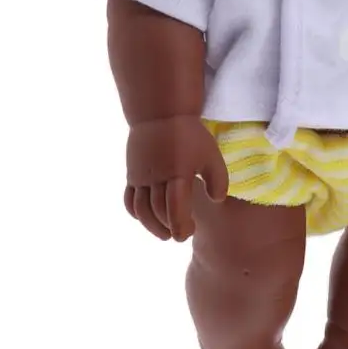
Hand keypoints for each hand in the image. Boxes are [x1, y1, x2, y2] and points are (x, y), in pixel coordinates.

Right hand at [123, 114, 227, 241]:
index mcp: (177, 172)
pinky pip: (129, 200)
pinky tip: (147, 218)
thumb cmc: (190, 135)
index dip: (180, 225)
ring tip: (165, 234)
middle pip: (157, 211)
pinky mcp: (132, 174)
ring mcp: (140, 176)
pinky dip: (136, 214)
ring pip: (141, 209)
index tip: (187, 233)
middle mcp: (155, 176)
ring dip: (151, 226)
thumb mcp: (211, 154)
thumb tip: (216, 200)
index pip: (174, 207)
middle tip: (182, 234)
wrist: (160, 114)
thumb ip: (218, 179)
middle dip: (169, 227)